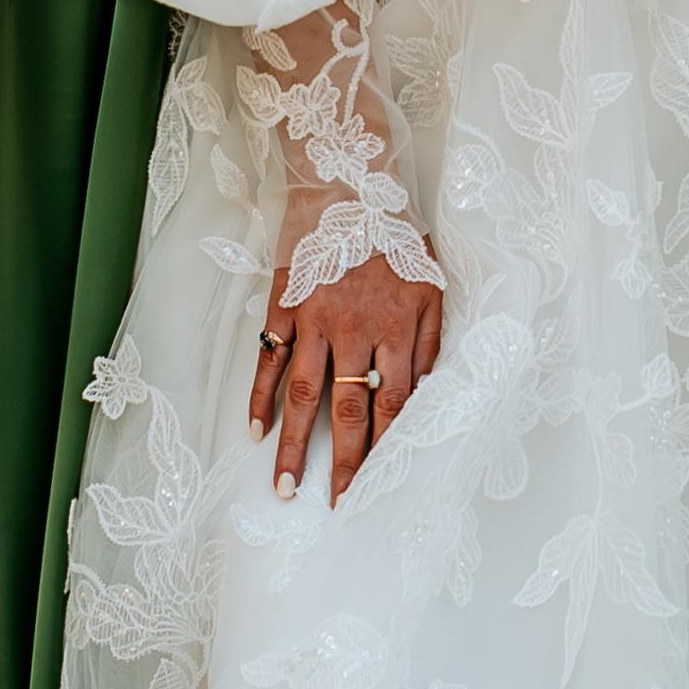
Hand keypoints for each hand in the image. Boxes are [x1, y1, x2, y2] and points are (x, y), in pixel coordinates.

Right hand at [253, 245, 444, 501]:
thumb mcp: (431, 283)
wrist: (350, 181)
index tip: (382, 486)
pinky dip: (260, 395)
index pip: (395, 404)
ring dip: (296, 444)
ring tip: (286, 487)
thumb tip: (426, 394)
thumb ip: (429, 340)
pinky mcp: (285, 305)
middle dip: (346, 463)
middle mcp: (355, 330)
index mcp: (397, 327)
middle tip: (339, 506)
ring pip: (305, 394)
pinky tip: (256, 430)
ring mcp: (315, 319)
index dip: (387, 449)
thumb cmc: (396, 235)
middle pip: (351, 409)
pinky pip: (270, 358)